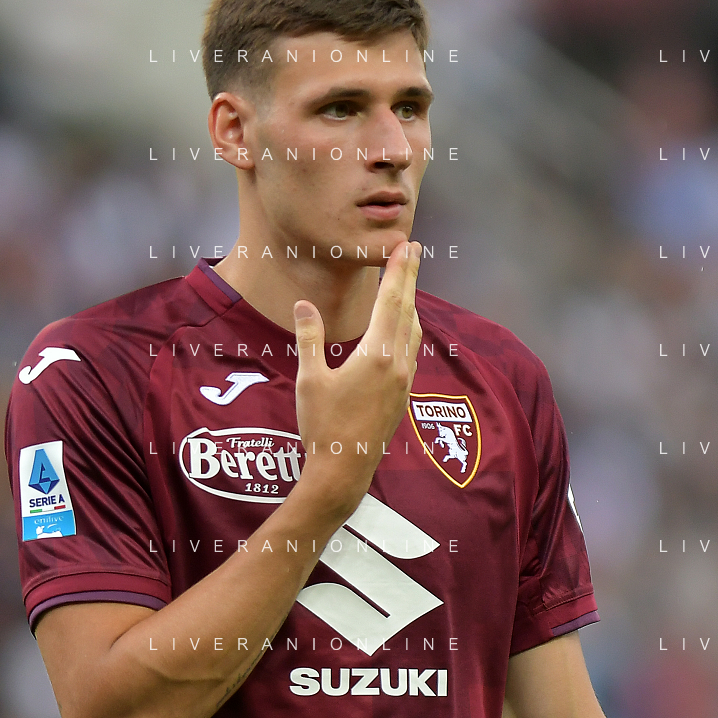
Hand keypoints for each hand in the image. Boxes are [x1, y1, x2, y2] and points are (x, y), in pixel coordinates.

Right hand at [293, 240, 421, 511]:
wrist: (344, 470)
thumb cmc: (323, 427)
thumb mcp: (310, 380)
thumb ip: (310, 338)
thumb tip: (303, 304)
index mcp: (376, 355)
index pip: (390, 302)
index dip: (397, 271)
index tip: (404, 247)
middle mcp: (397, 364)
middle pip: (406, 310)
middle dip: (409, 278)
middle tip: (413, 251)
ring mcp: (403, 381)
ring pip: (413, 331)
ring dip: (410, 303)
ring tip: (407, 284)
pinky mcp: (402, 395)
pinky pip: (411, 351)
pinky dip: (409, 329)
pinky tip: (404, 329)